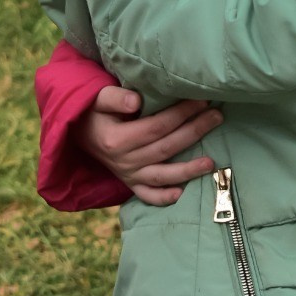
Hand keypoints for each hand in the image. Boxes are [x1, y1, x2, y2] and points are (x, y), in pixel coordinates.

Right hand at [75, 87, 221, 206]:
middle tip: (217, 116)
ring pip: (162, 175)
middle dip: (194, 131)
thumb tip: (136, 101)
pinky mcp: (130, 183)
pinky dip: (162, 198)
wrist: (78, 133)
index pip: (157, 126)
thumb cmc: (94, 111)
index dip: (181, 113)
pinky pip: (146, 195)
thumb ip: (115, 98)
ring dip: (188, 170)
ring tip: (212, 163)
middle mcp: (124, 161)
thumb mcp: (97, 99)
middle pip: (166, 147)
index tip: (201, 100)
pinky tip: (181, 194)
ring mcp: (128, 175)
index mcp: (117, 140)